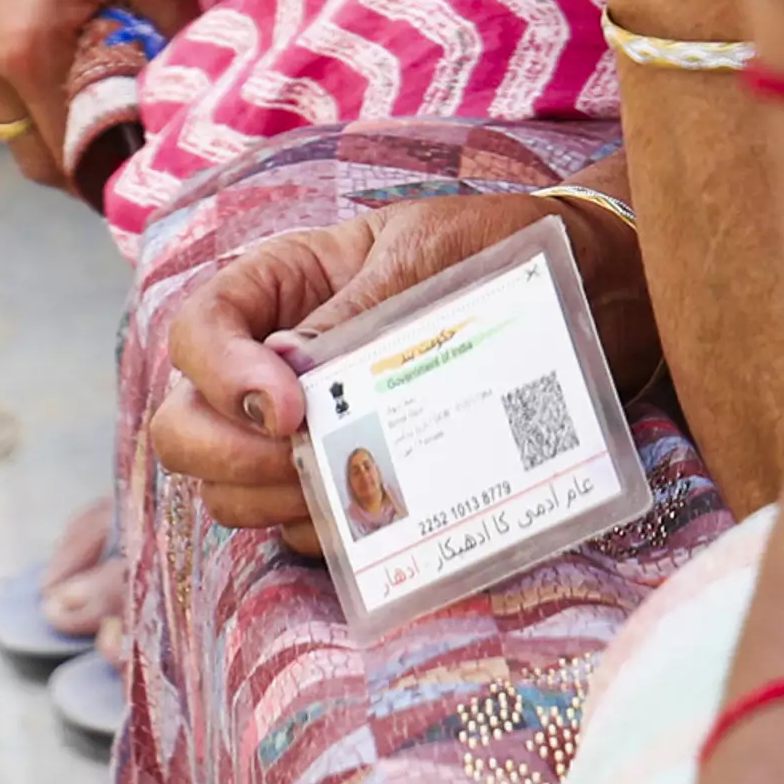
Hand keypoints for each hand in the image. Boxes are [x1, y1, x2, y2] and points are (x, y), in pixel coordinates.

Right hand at [0, 0, 205, 190]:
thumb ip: (173, 49)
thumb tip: (187, 108)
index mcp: (28, 50)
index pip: (68, 159)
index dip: (113, 174)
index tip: (152, 176)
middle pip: (30, 154)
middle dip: (82, 160)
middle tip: (136, 145)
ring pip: (5, 120)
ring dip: (51, 123)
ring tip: (108, 95)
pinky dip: (27, 85)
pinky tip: (71, 52)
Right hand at [147, 184, 658, 548]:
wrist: (597, 289)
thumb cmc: (508, 249)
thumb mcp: (429, 255)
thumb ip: (357, 312)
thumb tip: (287, 378)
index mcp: (287, 285)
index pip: (198, 331)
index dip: (220, 378)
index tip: (290, 410)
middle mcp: (279, 362)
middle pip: (186, 428)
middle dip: (228, 455)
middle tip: (304, 462)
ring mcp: (312, 428)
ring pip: (233, 491)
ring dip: (277, 500)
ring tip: (358, 486)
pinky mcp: (358, 477)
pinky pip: (306, 530)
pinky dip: (331, 534)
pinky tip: (389, 515)